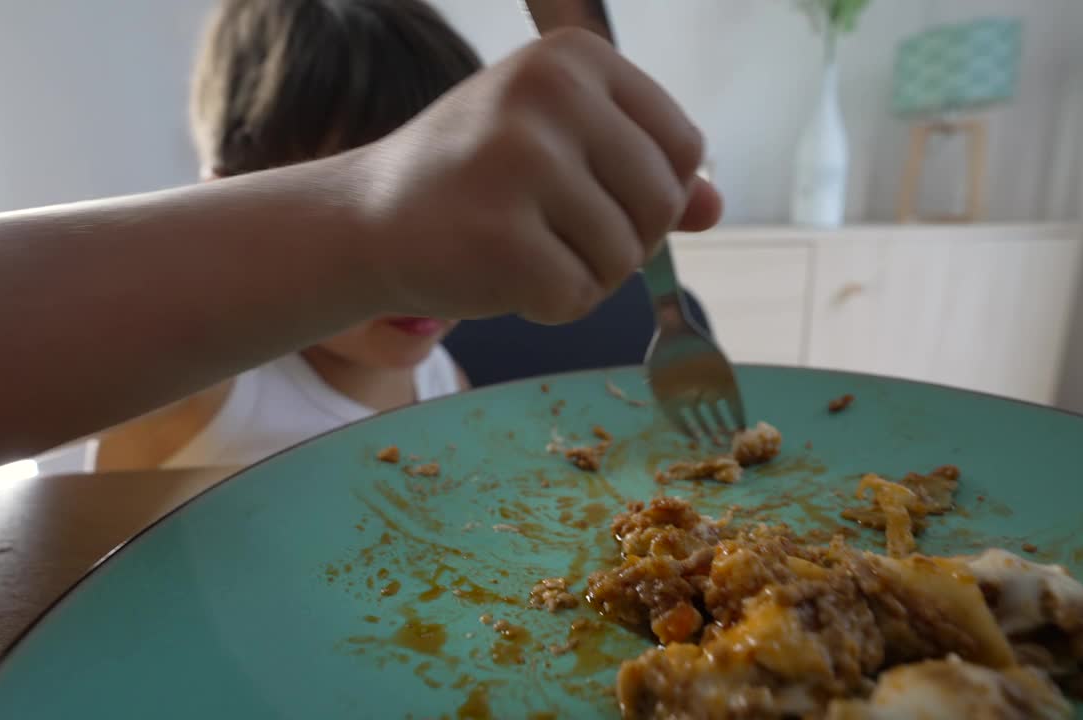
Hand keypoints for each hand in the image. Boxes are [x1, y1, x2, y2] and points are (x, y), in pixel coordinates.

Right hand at [346, 28, 721, 323]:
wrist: (367, 219)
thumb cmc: (476, 180)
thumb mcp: (562, 148)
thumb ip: (642, 169)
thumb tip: (715, 207)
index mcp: (575, 57)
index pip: (684, 146)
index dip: (652, 192)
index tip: (592, 194)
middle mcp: (550, 94)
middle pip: (664, 202)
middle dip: (624, 239)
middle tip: (555, 232)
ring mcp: (522, 162)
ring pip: (626, 257)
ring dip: (586, 276)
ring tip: (523, 249)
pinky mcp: (501, 237)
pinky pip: (578, 297)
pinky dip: (549, 306)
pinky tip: (501, 276)